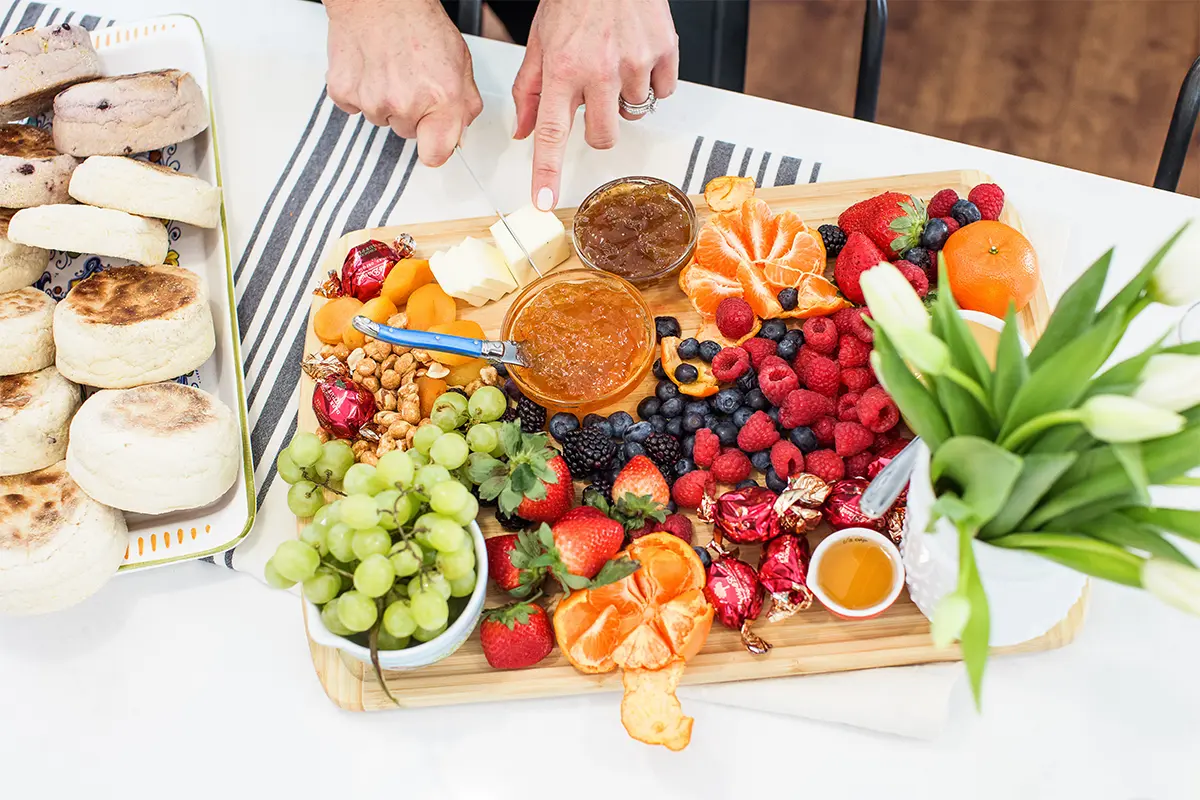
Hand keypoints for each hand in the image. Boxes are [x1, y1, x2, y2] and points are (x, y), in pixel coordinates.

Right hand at [325, 0, 483, 166]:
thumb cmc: (418, 22)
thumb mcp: (460, 62)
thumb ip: (464, 104)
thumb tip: (459, 130)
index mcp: (441, 99)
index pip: (436, 155)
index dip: (435, 148)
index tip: (433, 141)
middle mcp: (406, 104)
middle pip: (408, 133)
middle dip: (412, 113)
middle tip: (411, 81)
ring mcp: (372, 101)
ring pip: (381, 119)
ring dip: (385, 101)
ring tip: (390, 68)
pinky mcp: (344, 93)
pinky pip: (354, 107)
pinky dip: (360, 91)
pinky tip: (370, 68)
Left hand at [512, 0, 678, 209]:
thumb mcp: (539, 41)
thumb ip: (529, 90)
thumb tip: (522, 131)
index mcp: (562, 68)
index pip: (551, 133)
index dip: (547, 172)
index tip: (544, 201)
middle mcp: (599, 69)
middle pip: (602, 136)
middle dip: (598, 129)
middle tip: (594, 101)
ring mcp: (635, 62)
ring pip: (633, 113)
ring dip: (624, 99)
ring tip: (615, 65)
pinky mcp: (664, 52)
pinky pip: (662, 92)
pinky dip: (652, 82)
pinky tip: (638, 57)